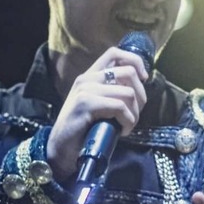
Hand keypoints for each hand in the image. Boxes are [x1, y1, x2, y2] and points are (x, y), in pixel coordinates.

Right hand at [46, 47, 148, 180]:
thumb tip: (139, 91)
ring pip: (128, 92)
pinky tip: (122, 131)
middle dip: (141, 95)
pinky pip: (120, 107)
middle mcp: (87, 79)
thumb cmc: (83, 130)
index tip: (143, 79)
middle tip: (134, 113)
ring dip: (134, 113)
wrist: (60, 149)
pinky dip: (127, 121)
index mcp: (90, 76)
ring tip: (126, 125)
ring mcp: (85, 90)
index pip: (115, 53)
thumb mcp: (98, 106)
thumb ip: (112, 93)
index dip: (135, 61)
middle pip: (128, 72)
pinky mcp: (85, 104)